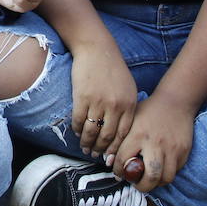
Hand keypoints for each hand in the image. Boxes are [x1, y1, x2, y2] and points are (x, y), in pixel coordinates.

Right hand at [69, 43, 137, 157]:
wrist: (96, 48)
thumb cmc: (112, 68)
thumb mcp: (128, 87)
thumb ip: (127, 107)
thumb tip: (120, 131)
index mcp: (129, 104)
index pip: (123, 134)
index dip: (115, 149)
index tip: (109, 156)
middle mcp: (116, 105)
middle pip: (107, 136)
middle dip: (100, 149)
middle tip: (94, 155)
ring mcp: (99, 102)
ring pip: (92, 131)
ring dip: (87, 142)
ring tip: (84, 147)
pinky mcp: (82, 97)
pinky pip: (79, 120)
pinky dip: (77, 129)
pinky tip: (76, 132)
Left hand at [108, 93, 194, 192]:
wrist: (175, 101)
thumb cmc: (149, 111)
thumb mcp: (130, 121)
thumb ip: (120, 140)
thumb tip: (109, 161)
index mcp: (138, 135)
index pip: (124, 161)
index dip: (118, 171)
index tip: (118, 173)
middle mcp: (155, 144)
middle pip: (150, 177)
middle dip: (141, 186)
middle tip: (136, 184)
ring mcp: (172, 149)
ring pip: (165, 178)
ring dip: (156, 183)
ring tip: (149, 179)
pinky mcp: (183, 151)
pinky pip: (175, 171)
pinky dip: (166, 174)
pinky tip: (159, 170)